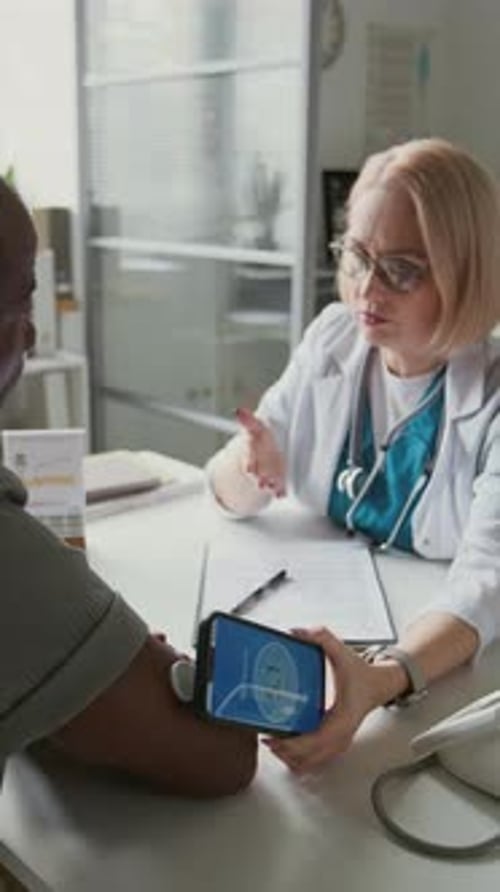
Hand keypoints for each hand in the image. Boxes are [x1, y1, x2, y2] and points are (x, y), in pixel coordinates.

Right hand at [236, 407, 285, 497]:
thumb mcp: (256, 428)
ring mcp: (267, 476)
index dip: (249, 464)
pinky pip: (278, 489)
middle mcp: (257, 468)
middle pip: (257, 476)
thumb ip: (247, 420)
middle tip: (261, 482)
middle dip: (259, 479)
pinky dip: (280, 492)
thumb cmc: (262, 438)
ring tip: (273, 487)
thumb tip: (238, 410)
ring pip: (267, 483)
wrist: (268, 451)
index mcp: (251, 455)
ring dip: (270, 486)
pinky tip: (282, 493)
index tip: (249, 469)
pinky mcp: (277, 481)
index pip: (248, 460)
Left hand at [263, 628, 382, 772]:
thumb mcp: (342, 652)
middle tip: (265, 736)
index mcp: (342, 718)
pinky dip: (299, 760)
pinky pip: (315, 761)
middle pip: (309, 758)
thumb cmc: (361, 674)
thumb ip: (322, 638)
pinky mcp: (334, 744)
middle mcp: (341, 735)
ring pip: (311, 763)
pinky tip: (286, 749)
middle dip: (284, 751)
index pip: (316, 741)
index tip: (275, 738)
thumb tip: (298, 632)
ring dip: (290, 758)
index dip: (293, 744)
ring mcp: (338, 743)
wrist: (378, 685)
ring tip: (272, 742)